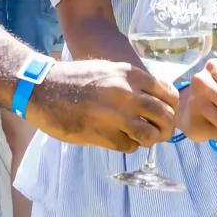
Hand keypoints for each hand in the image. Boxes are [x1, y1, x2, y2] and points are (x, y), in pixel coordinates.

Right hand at [24, 59, 177, 152]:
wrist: (44, 88)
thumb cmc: (76, 78)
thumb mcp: (109, 69)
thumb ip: (133, 83)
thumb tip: (156, 100)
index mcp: (130, 74)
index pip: (168, 94)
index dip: (171, 107)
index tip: (166, 113)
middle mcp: (127, 93)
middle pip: (165, 116)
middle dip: (166, 127)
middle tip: (160, 132)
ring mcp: (115, 116)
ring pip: (150, 135)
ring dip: (149, 139)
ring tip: (140, 137)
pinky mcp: (102, 135)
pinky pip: (129, 146)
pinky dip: (128, 145)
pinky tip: (119, 138)